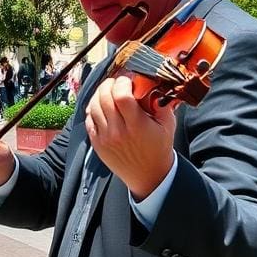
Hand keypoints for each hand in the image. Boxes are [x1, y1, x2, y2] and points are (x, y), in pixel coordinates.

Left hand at [85, 75, 175, 200]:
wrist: (148, 176)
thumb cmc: (159, 148)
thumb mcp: (168, 125)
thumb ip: (162, 104)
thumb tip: (153, 84)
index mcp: (137, 125)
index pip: (121, 96)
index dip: (122, 83)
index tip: (128, 80)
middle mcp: (118, 131)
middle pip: (104, 98)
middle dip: (109, 84)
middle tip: (116, 82)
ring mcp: (105, 138)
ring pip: (93, 106)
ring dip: (99, 94)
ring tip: (108, 91)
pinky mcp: (97, 143)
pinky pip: (89, 119)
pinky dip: (93, 108)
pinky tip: (100, 105)